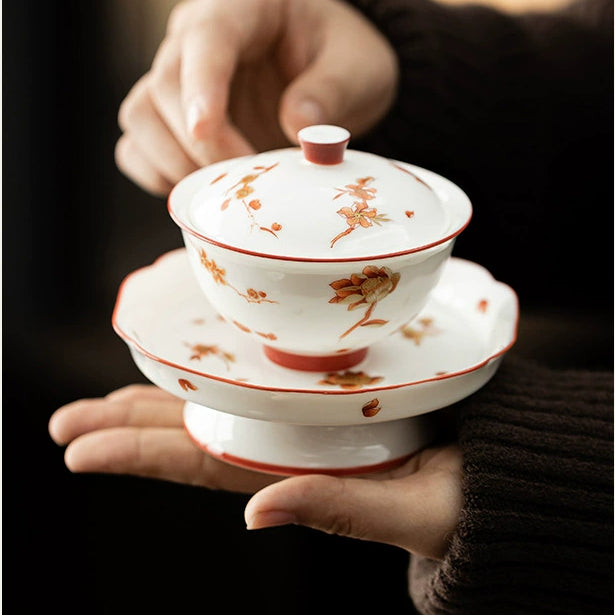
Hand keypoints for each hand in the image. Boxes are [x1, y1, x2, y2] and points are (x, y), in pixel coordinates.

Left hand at [49, 384, 461, 559]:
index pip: (203, 465)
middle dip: (128, 426)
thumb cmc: (464, 497)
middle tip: (66, 420)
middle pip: (196, 433)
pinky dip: (222, 365)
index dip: (139, 455)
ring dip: (161, 397)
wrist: (501, 464)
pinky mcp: (332, 390)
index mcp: (300, 473)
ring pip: (219, 402)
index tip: (78, 446)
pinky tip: (193, 358)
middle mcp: (291, 443)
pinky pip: (263, 376)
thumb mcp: (409, 511)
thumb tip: (256, 515)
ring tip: (103, 398)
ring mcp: (307, 415)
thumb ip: (338, 511)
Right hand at [115, 0, 398, 195]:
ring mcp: (179, 81)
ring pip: (140, 116)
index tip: (206, 130)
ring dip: (175, 162)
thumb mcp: (358, 68)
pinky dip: (158, 175)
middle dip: (202, 144)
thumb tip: (297, 127)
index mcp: (243, 9)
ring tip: (224, 189)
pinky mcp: (172, 120)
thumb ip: (332, 90)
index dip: (201, 85)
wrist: (329, 75)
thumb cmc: (340, 61)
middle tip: (246, 178)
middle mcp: (196, 41)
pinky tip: (199, 189)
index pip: (207, 38)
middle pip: (165, 86)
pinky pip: (137, 148)